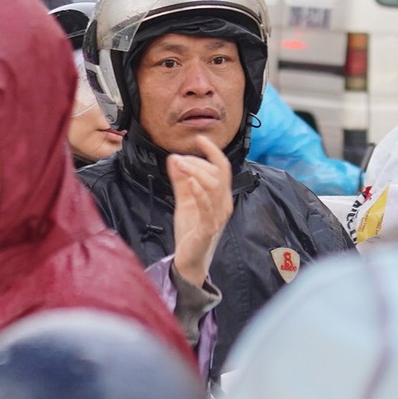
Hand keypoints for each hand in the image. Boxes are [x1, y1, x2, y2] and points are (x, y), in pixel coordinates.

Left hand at [168, 136, 233, 288]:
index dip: (212, 151)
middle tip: (178, 158)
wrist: (189, 259)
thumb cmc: (190, 230)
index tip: (199, 138)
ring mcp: (218, 216)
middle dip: (197, 162)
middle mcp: (224, 203)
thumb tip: (173, 158)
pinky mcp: (209, 228)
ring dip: (196, 171)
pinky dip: (199, 192)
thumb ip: (180, 180)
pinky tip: (190, 182)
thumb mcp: (183, 200)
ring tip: (181, 165)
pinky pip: (207, 207)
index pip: (222, 167)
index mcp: (220, 195)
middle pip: (218, 174)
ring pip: (214, 186)